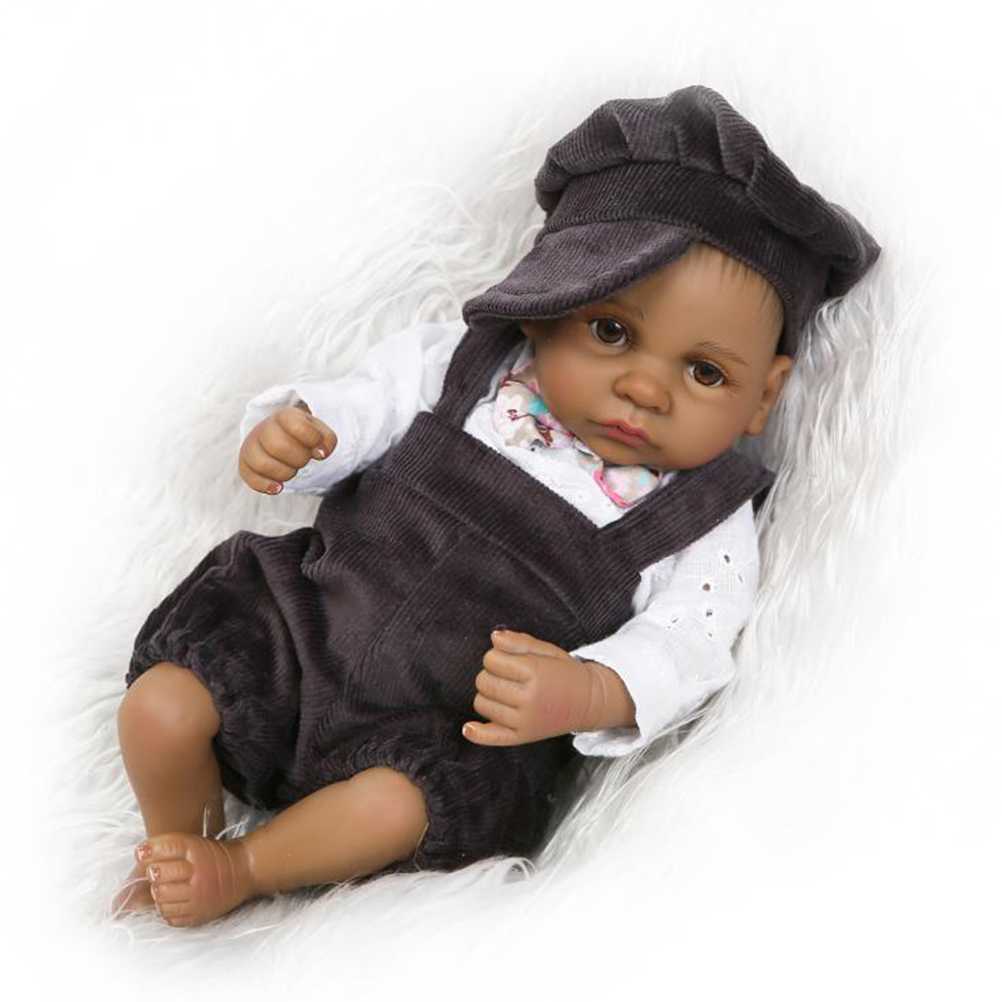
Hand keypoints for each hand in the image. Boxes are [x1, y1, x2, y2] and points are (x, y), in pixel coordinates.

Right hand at [238, 401, 337, 494]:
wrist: (281, 437)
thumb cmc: (301, 436)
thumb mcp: (318, 431)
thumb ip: (327, 439)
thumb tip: (321, 453)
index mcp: (284, 416)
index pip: (297, 426)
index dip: (312, 439)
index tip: (316, 446)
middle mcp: (264, 428)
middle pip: (279, 446)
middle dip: (299, 458)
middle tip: (303, 458)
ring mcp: (251, 446)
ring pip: (263, 464)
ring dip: (285, 473)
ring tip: (292, 469)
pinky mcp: (245, 465)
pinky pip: (250, 478)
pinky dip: (266, 485)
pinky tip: (278, 487)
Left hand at [462, 629, 597, 745]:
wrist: (589, 702)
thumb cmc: (564, 672)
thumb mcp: (546, 650)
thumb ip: (519, 642)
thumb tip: (494, 637)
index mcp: (535, 672)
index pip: (491, 659)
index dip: (497, 656)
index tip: (511, 660)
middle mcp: (529, 698)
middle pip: (483, 680)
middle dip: (491, 673)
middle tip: (510, 676)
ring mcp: (525, 720)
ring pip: (482, 703)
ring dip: (488, 694)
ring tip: (507, 692)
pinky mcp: (522, 736)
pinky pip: (492, 737)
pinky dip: (477, 733)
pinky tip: (468, 727)